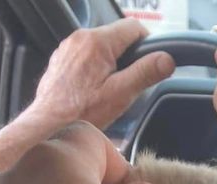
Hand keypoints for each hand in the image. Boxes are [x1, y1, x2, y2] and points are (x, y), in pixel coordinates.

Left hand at [0, 21, 171, 172]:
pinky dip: (97, 66)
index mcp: (97, 42)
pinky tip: (95, 88)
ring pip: (103, 45)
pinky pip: (88, 54)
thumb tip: (167, 59)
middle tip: (129, 82)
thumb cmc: (82, 111)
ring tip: (110, 88)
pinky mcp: (63, 57)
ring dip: (113, 62)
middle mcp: (80, 38)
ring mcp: (69, 47)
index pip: (134, 27)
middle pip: (118, 35)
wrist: (50, 123)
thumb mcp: (122, 93)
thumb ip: (146, 72)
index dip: (148, 44)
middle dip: (129, 56)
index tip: (149, 63)